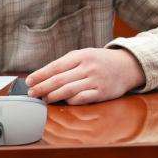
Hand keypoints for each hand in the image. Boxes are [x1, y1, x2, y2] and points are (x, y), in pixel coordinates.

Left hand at [25, 48, 145, 104]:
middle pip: (59, 79)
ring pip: (69, 90)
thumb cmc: (100, 61)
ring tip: (44, 99)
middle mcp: (87, 67)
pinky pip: (82, 99)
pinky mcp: (102, 93)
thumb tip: (44, 75)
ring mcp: (95, 80)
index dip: (40, 75)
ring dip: (53, 96)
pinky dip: (70, 101)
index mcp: (80, 56)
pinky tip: (63, 102)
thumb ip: (67, 64)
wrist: (127, 66)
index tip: (29, 81)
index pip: (55, 66)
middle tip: (32, 93)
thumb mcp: (84, 55)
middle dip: (42, 87)